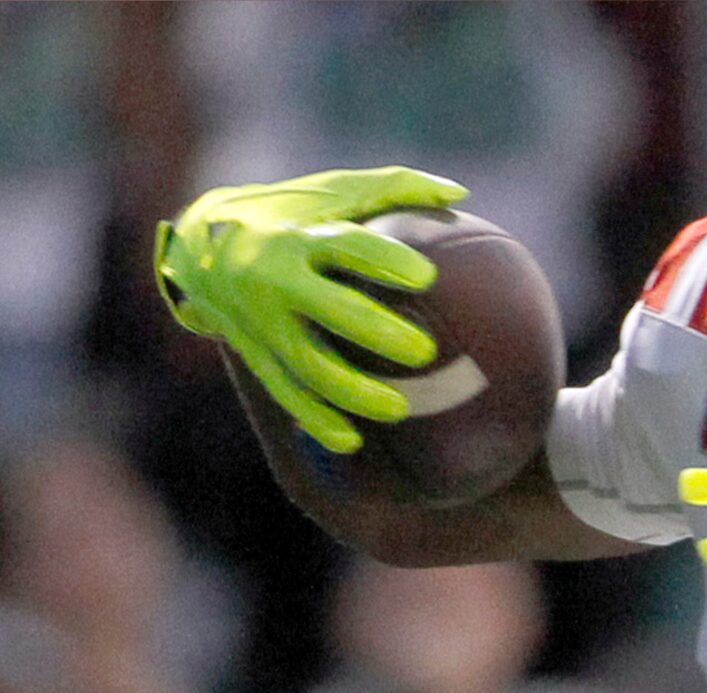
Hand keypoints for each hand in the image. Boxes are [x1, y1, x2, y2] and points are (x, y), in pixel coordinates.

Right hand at [154, 165, 468, 451]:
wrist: (199, 243)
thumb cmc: (288, 213)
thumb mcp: (331, 191)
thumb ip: (393, 189)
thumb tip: (459, 192)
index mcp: (300, 234)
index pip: (347, 244)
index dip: (384, 260)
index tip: (426, 277)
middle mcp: (276, 277)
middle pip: (329, 309)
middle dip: (375, 331)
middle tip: (423, 352)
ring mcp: (263, 320)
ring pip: (309, 363)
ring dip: (354, 391)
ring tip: (400, 410)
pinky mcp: (255, 353)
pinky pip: (287, 393)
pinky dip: (317, 419)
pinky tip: (352, 441)